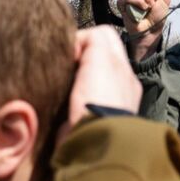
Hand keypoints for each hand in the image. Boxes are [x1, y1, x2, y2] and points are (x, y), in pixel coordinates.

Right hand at [60, 26, 142, 143]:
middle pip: (93, 59)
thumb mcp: (101, 57)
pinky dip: (64, 98)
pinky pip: (73, 101)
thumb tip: (78, 45)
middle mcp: (118, 85)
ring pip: (82, 80)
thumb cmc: (100, 98)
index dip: (85, 37)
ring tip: (57, 81)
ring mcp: (104, 105)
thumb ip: (93, 40)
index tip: (69, 49)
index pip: (105, 37)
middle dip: (76, 59)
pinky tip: (56, 98)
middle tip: (62, 65)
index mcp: (123, 69)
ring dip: (69, 79)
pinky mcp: (87, 122)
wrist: (94, 143)